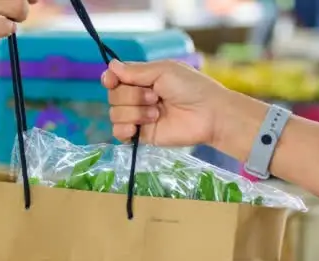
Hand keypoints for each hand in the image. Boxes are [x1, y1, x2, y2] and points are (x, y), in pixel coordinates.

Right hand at [101, 59, 230, 147]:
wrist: (208, 115)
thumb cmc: (191, 88)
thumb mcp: (163, 71)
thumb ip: (135, 71)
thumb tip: (110, 66)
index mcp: (143, 79)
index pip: (114, 79)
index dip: (110, 80)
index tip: (112, 81)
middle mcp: (137, 97)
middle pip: (113, 96)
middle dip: (132, 96)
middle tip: (155, 97)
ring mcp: (138, 117)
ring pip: (114, 114)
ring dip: (135, 112)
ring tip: (157, 113)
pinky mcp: (141, 135)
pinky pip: (118, 133)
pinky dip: (124, 129)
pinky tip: (137, 128)